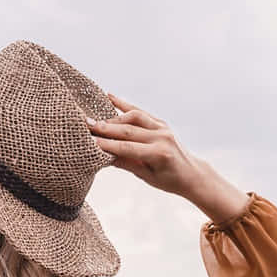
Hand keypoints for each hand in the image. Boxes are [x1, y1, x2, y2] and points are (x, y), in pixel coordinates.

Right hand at [87, 93, 207, 198]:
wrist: (191, 173)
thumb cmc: (168, 180)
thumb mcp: (146, 176)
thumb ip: (126, 163)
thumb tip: (102, 155)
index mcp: (159, 154)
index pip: (127, 148)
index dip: (106, 144)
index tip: (89, 141)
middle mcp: (162, 137)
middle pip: (128, 130)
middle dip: (105, 128)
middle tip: (85, 125)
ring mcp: (163, 127)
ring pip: (134, 117)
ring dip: (113, 118)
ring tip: (95, 120)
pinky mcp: (161, 122)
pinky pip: (140, 112)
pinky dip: (124, 105)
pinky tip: (109, 96)